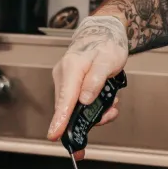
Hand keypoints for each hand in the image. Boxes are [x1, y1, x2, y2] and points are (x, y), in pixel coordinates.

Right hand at [47, 15, 128, 143]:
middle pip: (69, 107)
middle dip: (88, 118)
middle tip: (109, 114)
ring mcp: (66, 80)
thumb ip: (96, 80)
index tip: (54, 135)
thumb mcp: (108, 61)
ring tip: (112, 104)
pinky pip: (78, 102)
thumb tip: (84, 100)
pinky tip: (107, 101)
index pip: (65, 99)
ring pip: (75, 107)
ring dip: (95, 111)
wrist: (104, 33)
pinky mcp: (70, 85)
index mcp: (72, 68)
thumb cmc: (106, 45)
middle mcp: (64, 75)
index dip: (60, 119)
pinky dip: (93, 106)